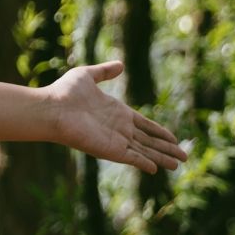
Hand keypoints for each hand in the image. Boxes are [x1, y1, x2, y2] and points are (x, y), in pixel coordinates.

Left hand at [47, 62, 186, 173]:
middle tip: (183, 156)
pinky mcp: (110, 149)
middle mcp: (118, 128)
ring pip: (145, 151)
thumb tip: (120, 65)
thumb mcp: (87, 76)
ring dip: (162, 157)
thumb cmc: (64, 92)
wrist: (51, 108)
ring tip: (178, 164)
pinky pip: (132, 158)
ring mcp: (115, 140)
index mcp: (116, 112)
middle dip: (166, 148)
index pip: (144, 125)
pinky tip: (156, 169)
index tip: (173, 138)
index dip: (159, 131)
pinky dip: (145, 162)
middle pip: (148, 141)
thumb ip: (104, 72)